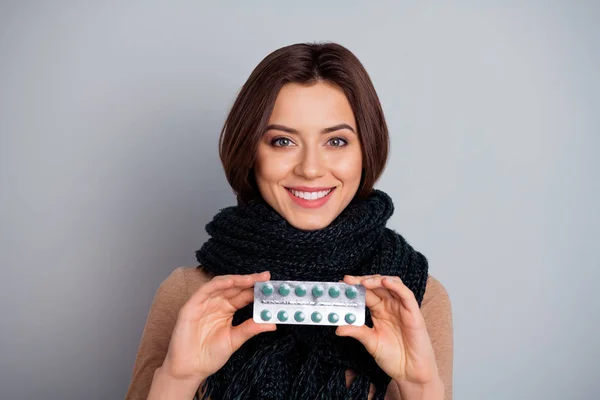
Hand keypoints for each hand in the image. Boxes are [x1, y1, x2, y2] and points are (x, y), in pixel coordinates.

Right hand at [161, 271, 276, 382]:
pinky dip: (218, 284)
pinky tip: (231, 281)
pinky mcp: (192, 305)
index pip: (244, 295)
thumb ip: (251, 329)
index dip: (256, 289)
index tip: (271, 287)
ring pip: (222, 285)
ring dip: (237, 280)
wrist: (190, 369)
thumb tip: (272, 323)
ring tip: (252, 278)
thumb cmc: (210, 355)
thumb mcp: (235, 340)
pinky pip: (206, 290)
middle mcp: (217, 303)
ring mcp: (205, 303)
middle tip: (266, 277)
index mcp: (227, 310)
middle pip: (235, 287)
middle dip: (251, 281)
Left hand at [336, 275, 439, 385]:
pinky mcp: (413, 312)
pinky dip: (395, 285)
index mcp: (378, 311)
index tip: (341, 284)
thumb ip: (356, 332)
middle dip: (362, 281)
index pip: (366, 293)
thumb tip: (337, 327)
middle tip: (348, 280)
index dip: (354, 288)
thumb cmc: (393, 357)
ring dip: (376, 280)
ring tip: (363, 282)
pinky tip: (384, 282)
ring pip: (391, 284)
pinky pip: (405, 294)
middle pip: (376, 285)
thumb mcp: (370, 342)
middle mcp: (390, 306)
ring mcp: (401, 307)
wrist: (410, 372)